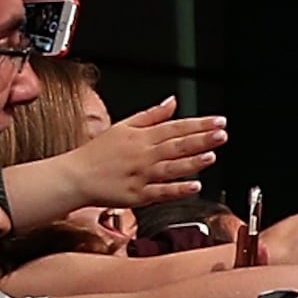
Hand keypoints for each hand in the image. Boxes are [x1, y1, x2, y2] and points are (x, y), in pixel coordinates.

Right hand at [36, 98, 225, 221]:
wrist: (76, 176)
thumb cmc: (98, 153)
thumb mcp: (123, 126)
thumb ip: (151, 115)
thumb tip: (172, 102)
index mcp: (141, 137)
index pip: (175, 127)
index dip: (199, 124)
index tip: (218, 121)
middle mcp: (143, 155)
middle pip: (176, 145)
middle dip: (201, 139)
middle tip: (222, 134)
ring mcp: (141, 175)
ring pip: (171, 168)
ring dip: (192, 162)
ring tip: (211, 156)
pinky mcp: (138, 195)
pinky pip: (161, 192)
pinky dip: (178, 189)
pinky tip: (195, 186)